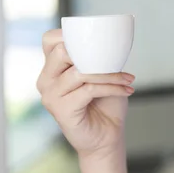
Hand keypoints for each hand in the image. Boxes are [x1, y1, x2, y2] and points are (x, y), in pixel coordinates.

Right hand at [36, 29, 135, 159]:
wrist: (106, 137)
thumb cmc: (105, 104)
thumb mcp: (102, 75)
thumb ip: (98, 58)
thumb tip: (110, 40)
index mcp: (52, 69)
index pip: (50, 40)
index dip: (71, 35)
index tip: (99, 43)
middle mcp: (45, 80)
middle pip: (63, 52)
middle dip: (95, 54)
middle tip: (116, 63)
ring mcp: (50, 96)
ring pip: (81, 72)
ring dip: (110, 74)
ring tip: (127, 80)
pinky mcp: (61, 110)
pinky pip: (89, 90)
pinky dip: (112, 88)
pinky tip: (126, 91)